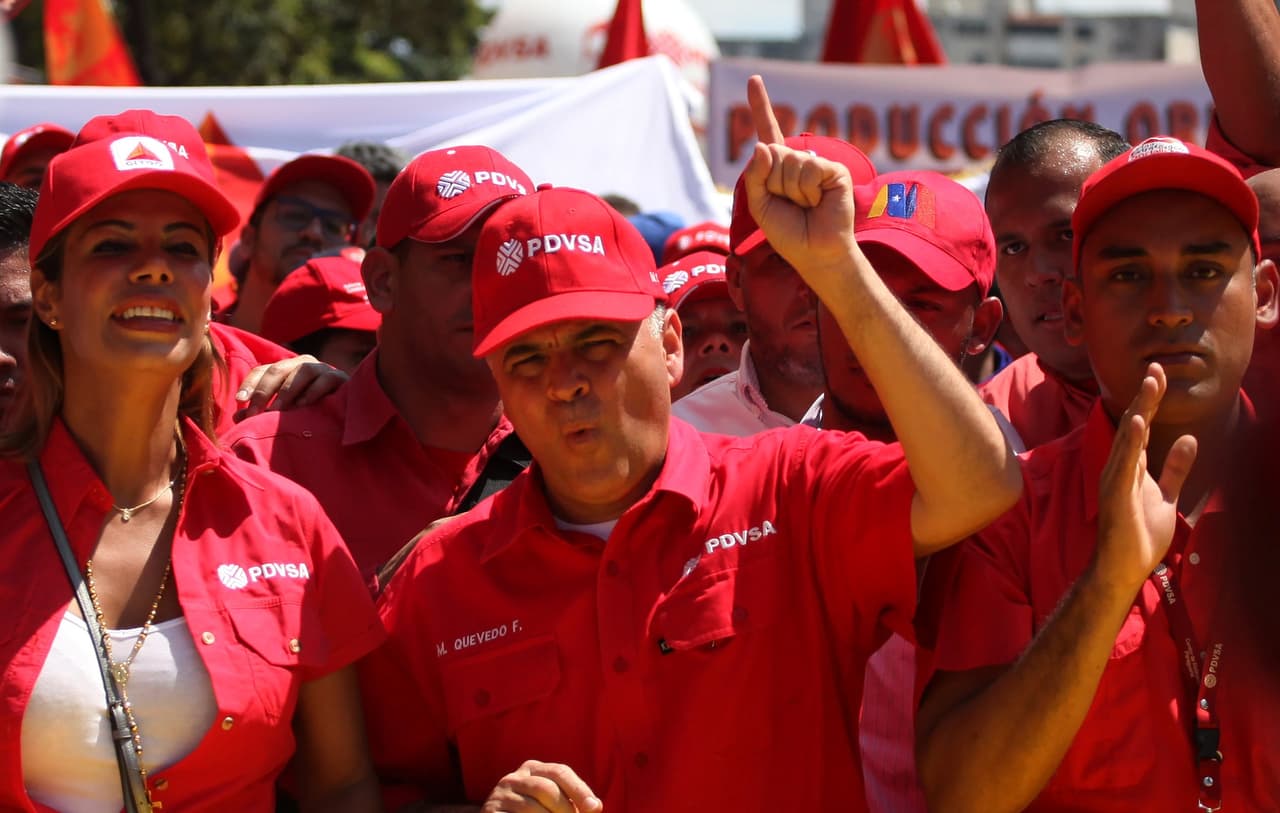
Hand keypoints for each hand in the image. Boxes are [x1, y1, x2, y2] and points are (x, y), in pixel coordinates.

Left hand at [233, 355, 348, 420]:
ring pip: (301, 372)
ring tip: (278, 410)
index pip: (262, 371)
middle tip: (255, 413)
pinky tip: (303, 406)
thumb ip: (262, 411)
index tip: (240, 400)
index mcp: (285, 370)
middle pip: (278, 370)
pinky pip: (324, 380)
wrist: (346, 408)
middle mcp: (301, 365)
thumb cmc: (310, 410)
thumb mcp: (283, 410)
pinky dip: (313, 392)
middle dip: (264, 391)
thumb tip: (237, 417)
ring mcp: (321, 369)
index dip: (250, 384)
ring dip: (287, 391)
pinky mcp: (339, 378)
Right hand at [480, 761, 601, 812]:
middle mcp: (514, 777)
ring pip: (532, 807)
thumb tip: (596, 806)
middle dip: (566, 809)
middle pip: (547, 788)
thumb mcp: (555, 807)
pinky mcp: (490, 811)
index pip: (560, 772)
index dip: (579, 790)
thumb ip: (575, 805)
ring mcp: (500, 794)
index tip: (595, 808)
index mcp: (533, 769)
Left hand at [740, 74, 858, 297]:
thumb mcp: (759, 205)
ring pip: (790, 162)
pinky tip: (819, 201)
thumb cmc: (788, 232)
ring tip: (806, 205)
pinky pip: (810, 169)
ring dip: (792, 190)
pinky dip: (808, 190)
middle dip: (774, 183)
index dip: (760, 105)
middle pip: (772, 153)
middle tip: (791, 204)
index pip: (768, 131)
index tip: (753, 79)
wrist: (815, 252)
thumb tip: (763, 146)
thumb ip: (755, 175)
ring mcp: (817, 163)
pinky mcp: (834, 170)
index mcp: (778, 167)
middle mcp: (798, 160)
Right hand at [1094, 363, 1197, 587]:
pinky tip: (1138, 422)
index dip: (1151, 400)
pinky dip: (1131, 442)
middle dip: (1146, 396)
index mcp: (1131, 466)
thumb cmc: (1140, 534)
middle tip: (1156, 366)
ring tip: (1150, 385)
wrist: (1124, 566)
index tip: (1159, 373)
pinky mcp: (1116, 494)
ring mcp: (1115, 479)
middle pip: (1134, 424)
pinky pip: (1125, 463)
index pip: (1142, 426)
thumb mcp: (1166, 495)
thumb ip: (1175, 468)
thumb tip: (1187, 438)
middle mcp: (1119, 467)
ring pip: (1128, 437)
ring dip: (1139, 410)